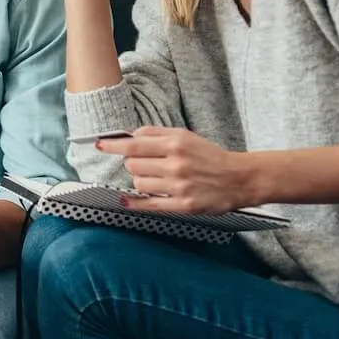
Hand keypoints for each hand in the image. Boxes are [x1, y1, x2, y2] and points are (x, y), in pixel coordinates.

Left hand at [96, 127, 252, 214]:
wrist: (239, 178)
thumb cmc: (210, 156)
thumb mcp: (185, 136)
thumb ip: (156, 133)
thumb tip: (129, 134)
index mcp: (175, 144)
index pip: (134, 144)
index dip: (113, 145)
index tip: (100, 145)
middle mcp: (176, 164)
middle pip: (132, 165)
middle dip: (133, 164)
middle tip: (144, 164)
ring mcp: (179, 186)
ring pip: (139, 184)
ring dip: (140, 181)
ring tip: (154, 179)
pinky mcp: (183, 205)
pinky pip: (150, 205)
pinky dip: (134, 203)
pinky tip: (126, 201)